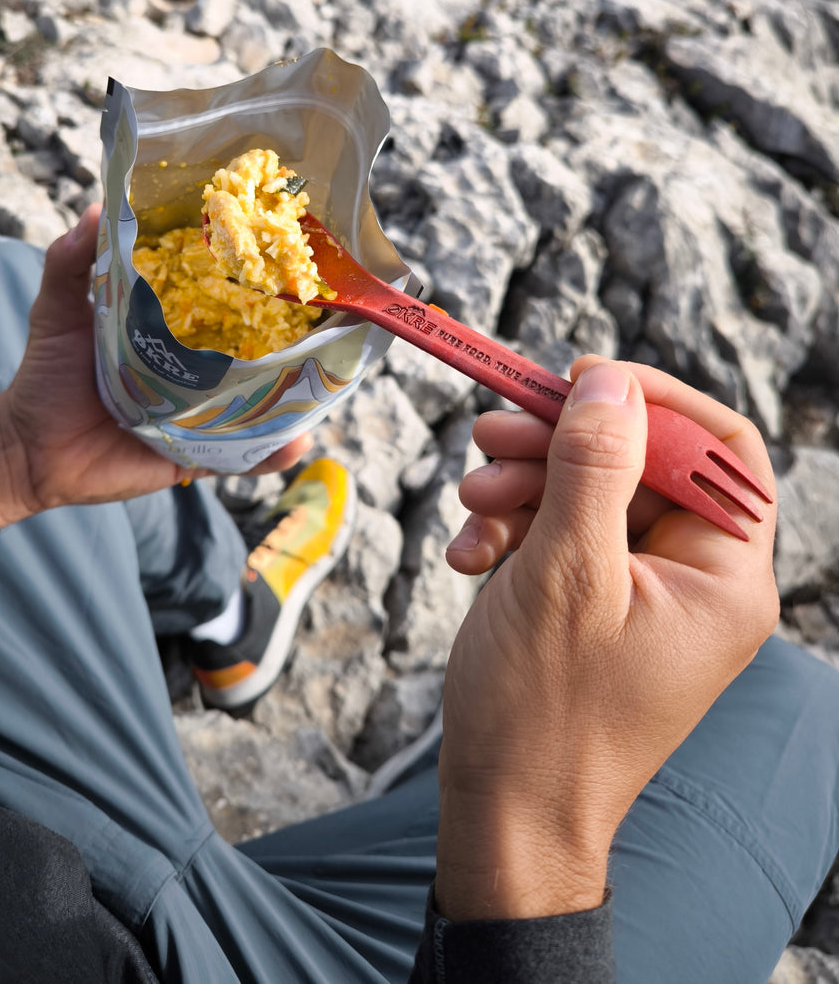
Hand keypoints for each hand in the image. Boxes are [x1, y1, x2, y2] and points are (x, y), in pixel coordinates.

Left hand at [0, 206, 310, 530]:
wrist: (31, 450)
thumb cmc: (46, 374)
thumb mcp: (57, 309)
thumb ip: (71, 261)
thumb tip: (95, 207)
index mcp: (173, 325)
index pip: (220, 296)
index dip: (252, 277)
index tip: (285, 250)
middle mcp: (197, 366)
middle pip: (254, 347)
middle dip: (294, 334)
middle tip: (328, 312)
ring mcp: (203, 412)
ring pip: (263, 400)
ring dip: (298, 392)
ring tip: (328, 374)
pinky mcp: (200, 454)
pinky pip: (246, 455)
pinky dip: (276, 452)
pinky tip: (298, 440)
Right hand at [435, 357, 777, 921]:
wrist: (502, 811)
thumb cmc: (545, 713)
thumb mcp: (567, 574)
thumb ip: (592, 466)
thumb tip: (609, 381)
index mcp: (723, 575)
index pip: (716, 447)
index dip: (651, 399)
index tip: (578, 379)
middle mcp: (691, 577)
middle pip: (638, 460)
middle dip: (559, 443)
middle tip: (491, 435)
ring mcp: (637, 589)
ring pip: (587, 489)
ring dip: (522, 482)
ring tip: (470, 497)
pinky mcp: (589, 601)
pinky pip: (557, 531)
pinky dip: (509, 527)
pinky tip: (467, 553)